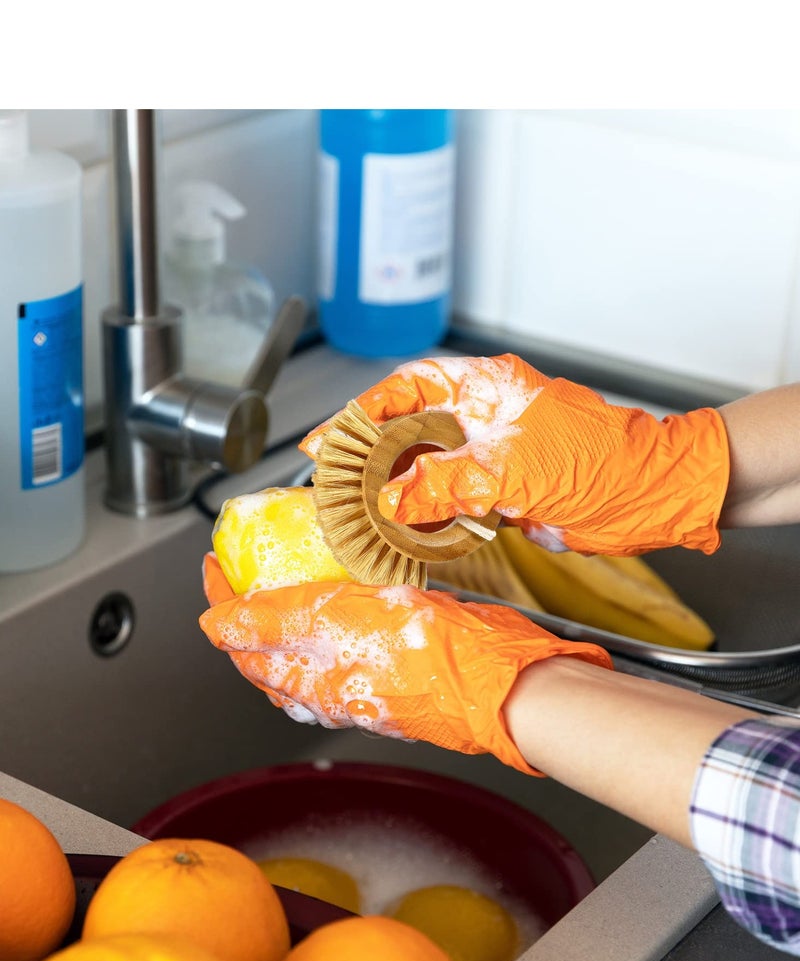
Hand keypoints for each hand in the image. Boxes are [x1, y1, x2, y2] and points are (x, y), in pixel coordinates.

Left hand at [199, 552, 611, 774]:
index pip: (239, 642)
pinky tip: (343, 585)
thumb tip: (213, 628)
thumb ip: (271, 626)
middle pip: (268, 645)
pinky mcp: (393, 665)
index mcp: (304, 683)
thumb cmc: (425, 659)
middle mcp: (327, 686)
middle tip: (246, 557)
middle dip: (248, 602)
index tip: (214, 561)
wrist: (498, 683)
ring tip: (288, 565)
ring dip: (288, 604)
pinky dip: (331, 608)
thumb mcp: (334, 626)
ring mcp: (360, 678)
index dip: (220, 600)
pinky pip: (347, 636)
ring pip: (307, 643)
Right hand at [302, 354, 729, 555]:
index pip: (406, 389)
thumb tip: (391, 500)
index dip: (361, 415)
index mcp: (485, 387)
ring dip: (393, 493)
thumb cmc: (604, 460)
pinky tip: (399, 533)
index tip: (328, 441)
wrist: (653, 496)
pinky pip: (448, 502)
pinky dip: (423, 519)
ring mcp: (489, 454)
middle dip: (369, 458)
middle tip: (332, 485)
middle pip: (407, 430)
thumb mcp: (515, 467)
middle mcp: (481, 416)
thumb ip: (448, 482)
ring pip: (425, 470)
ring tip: (354, 514)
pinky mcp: (499, 492)